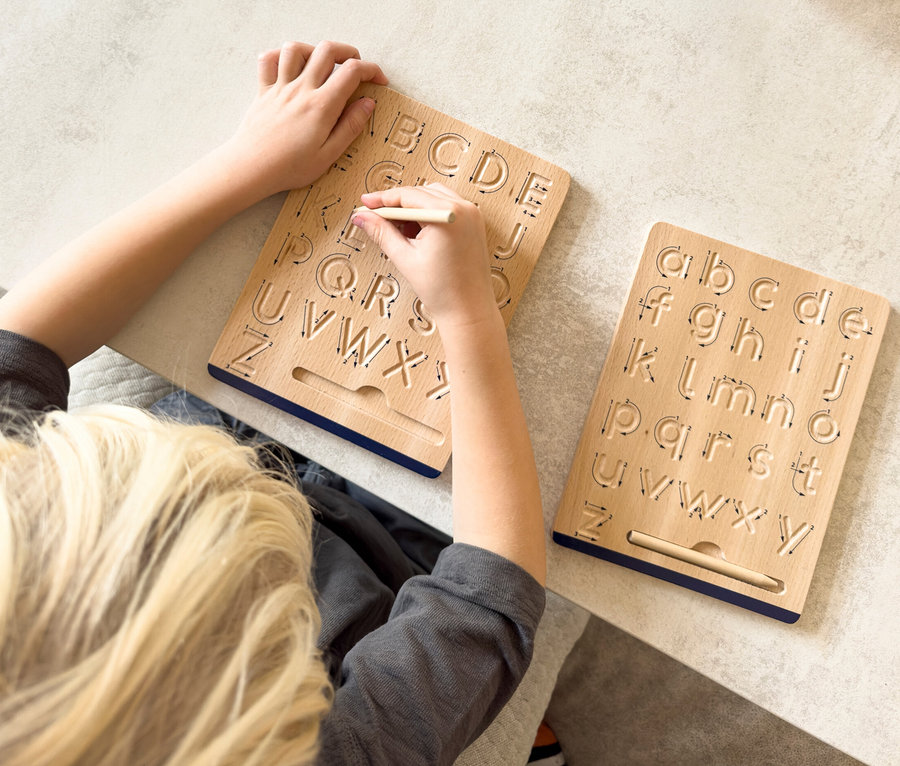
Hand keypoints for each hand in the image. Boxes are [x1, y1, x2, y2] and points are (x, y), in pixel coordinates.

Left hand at [225, 41, 387, 198]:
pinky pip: (268, 60)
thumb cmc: (289, 168)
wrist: (251, 169)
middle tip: (355, 68)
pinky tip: (290, 67)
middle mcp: (301, 90)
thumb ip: (350, 126)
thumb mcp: (328, 155)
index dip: (371, 70)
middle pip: (327, 50)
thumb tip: (368, 104)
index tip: (378, 81)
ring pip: (296, 49)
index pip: (352, 72)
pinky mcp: (263, 91)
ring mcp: (280, 88)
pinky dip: (279, 56)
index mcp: (322, 106)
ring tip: (321, 65)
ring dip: (313, 50)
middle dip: (348, 52)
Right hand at [353, 184, 497, 331]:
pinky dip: (429, 214)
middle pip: (421, 193)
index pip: (408, 195)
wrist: (469, 311)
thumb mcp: (405, 258)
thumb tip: (362, 217)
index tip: (365, 203)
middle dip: (396, 204)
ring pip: (434, 197)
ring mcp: (472, 215)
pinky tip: (416, 233)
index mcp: (448, 215)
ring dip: (412, 208)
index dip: (383, 198)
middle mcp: (464, 209)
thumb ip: (381, 233)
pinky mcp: (474, 224)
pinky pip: (447, 208)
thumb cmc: (443, 290)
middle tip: (375, 217)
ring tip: (397, 230)